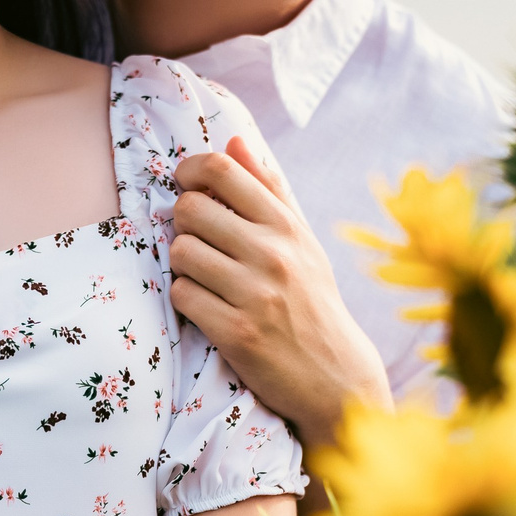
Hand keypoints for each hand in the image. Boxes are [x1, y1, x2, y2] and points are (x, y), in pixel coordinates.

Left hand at [170, 136, 389, 451]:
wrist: (334, 375)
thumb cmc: (312, 299)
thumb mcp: (303, 240)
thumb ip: (270, 189)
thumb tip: (235, 140)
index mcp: (287, 225)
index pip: (223, 171)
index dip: (191, 168)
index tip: (185, 181)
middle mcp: (272, 254)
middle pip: (191, 208)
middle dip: (183, 221)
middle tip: (198, 238)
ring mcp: (254, 294)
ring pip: (180, 252)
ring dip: (183, 263)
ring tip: (204, 274)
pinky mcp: (235, 333)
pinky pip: (182, 294)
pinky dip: (186, 298)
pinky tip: (206, 305)